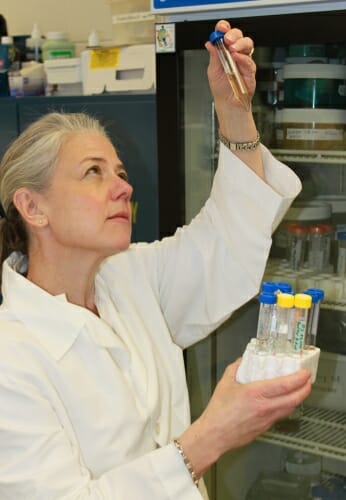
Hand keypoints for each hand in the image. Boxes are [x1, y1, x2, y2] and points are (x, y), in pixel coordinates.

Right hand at [179, 359, 310, 476]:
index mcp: (255, 394)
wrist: (214, 434)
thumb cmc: (218, 412)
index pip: (285, 385)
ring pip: (290, 408)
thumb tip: (243, 360)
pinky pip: (281, 415)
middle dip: (306, 388)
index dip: (299, 378)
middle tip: (308, 380)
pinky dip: (287, 407)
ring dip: (299, 398)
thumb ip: (236, 368)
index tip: (304, 372)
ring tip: (300, 390)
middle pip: (294, 398)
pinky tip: (284, 402)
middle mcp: (264, 407)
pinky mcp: (265, 427)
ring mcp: (267, 419)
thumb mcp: (225, 382)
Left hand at [205, 20, 255, 108]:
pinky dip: (242, 58)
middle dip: (233, 34)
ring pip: (247, 44)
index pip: (225, 35)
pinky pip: (249, 60)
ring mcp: (244, 61)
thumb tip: (210, 43)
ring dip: (240, 44)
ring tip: (232, 49)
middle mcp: (235, 54)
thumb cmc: (221, 89)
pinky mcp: (250, 70)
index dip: (224, 29)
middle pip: (238, 36)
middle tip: (227, 39)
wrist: (228, 104)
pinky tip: (236, 58)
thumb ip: (213, 56)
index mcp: (225, 51)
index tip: (221, 28)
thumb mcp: (212, 71)